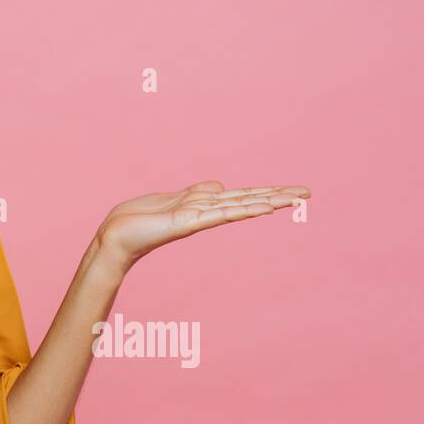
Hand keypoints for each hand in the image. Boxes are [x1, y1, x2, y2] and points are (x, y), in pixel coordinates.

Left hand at [94, 180, 310, 270]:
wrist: (115, 237)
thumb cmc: (138, 219)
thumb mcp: (172, 199)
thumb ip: (197, 193)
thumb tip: (221, 186)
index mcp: (203, 205)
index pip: (241, 196)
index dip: (266, 192)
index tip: (292, 190)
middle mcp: (206, 212)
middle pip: (247, 200)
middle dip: (277, 196)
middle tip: (307, 193)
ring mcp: (199, 218)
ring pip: (240, 206)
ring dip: (267, 201)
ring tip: (294, 199)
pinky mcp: (188, 223)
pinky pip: (221, 215)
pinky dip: (243, 210)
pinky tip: (263, 208)